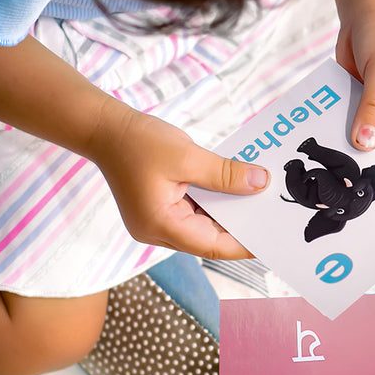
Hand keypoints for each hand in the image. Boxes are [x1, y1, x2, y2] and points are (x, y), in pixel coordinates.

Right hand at [87, 100, 267, 259]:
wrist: (104, 129)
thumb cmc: (139, 142)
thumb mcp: (188, 156)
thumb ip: (226, 174)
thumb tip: (260, 184)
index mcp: (160, 225)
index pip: (211, 245)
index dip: (243, 244)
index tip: (269, 237)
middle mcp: (157, 230)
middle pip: (208, 237)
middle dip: (239, 225)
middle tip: (270, 213)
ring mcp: (156, 221)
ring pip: (202, 224)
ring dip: (227, 210)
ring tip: (257, 198)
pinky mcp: (159, 208)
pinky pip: (193, 211)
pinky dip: (213, 200)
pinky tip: (233, 186)